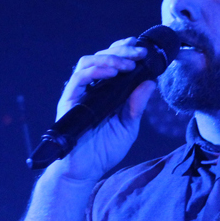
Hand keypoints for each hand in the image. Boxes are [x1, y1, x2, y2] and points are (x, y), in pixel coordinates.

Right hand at [51, 38, 158, 183]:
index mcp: (105, 91)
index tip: (142, 49)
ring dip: (110, 58)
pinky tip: (113, 72)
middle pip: (101, 56)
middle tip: (140, 53)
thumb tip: (150, 82)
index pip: (111, 62)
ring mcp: (78, 93)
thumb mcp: (129, 126)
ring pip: (88, 62)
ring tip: (128, 63)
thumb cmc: (104, 150)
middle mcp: (90, 88)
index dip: (124, 51)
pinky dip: (96, 70)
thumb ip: (137, 105)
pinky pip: (79, 78)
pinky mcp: (69, 101)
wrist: (85, 170)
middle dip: (122, 50)